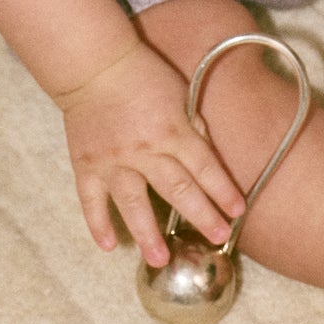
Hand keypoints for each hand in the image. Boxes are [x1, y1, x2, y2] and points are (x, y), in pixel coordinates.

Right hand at [56, 42, 248, 267]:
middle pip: (178, 190)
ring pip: (134, 204)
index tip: (237, 211)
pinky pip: (91, 200)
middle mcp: (145, 150)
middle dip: (201, 216)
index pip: (204, 167)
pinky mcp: (86, 165)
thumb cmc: (142, 74)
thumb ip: (193, 126)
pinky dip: (98, 224)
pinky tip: (109, 246)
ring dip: (148, 233)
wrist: (94, 63)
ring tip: (160, 260)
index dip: (223, 191)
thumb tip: (207, 153)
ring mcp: (113, 161)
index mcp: (172, 130)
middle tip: (216, 239)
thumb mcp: (179, 92)